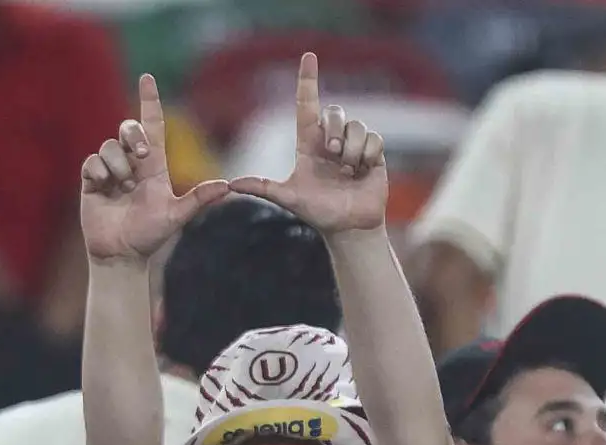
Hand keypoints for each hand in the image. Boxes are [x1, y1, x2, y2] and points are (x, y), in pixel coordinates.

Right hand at [80, 75, 229, 261]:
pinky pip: (93, 161)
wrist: (122, 253)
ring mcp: (111, 171)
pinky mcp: (92, 181)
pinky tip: (106, 188)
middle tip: (141, 156)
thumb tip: (226, 186)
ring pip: (110, 146)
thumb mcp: (175, 216)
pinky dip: (101, 172)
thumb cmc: (150, 235)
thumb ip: (198, 200)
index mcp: (154, 166)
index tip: (147, 78)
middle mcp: (132, 163)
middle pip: (128, 129)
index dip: (149, 101)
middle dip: (133, 135)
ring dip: (119, 165)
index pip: (152, 125)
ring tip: (124, 188)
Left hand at [227, 54, 387, 235]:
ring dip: (352, 152)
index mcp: (308, 143)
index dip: (307, 79)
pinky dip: (368, 156)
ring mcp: (353, 145)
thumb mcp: (289, 198)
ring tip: (349, 172)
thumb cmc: (318, 212)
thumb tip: (231, 183)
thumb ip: (263, 188)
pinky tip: (363, 172)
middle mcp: (330, 139)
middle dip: (335, 132)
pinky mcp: (373, 152)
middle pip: (335, 112)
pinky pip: (374, 139)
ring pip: (356, 127)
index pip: (306, 103)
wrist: (348, 227)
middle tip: (334, 156)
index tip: (308, 56)